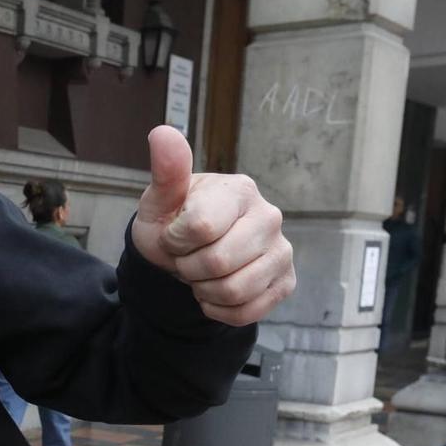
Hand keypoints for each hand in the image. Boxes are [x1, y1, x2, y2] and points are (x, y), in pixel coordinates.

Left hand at [131, 126, 294, 326]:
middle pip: (218, 263)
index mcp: (240, 190)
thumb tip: (162, 132)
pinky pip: (247, 312)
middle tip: (186, 257)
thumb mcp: (160, 200)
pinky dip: (219, 310)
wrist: (185, 256)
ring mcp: (282, 251)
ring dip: (203, 290)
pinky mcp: (285, 282)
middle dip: (188, 267)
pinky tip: (214, 291)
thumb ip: (166, 171)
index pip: (201, 227)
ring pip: (234, 291)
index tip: (173, 234)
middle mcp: (269, 217)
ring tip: (201, 273)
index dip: (175, 240)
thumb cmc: (173, 222)